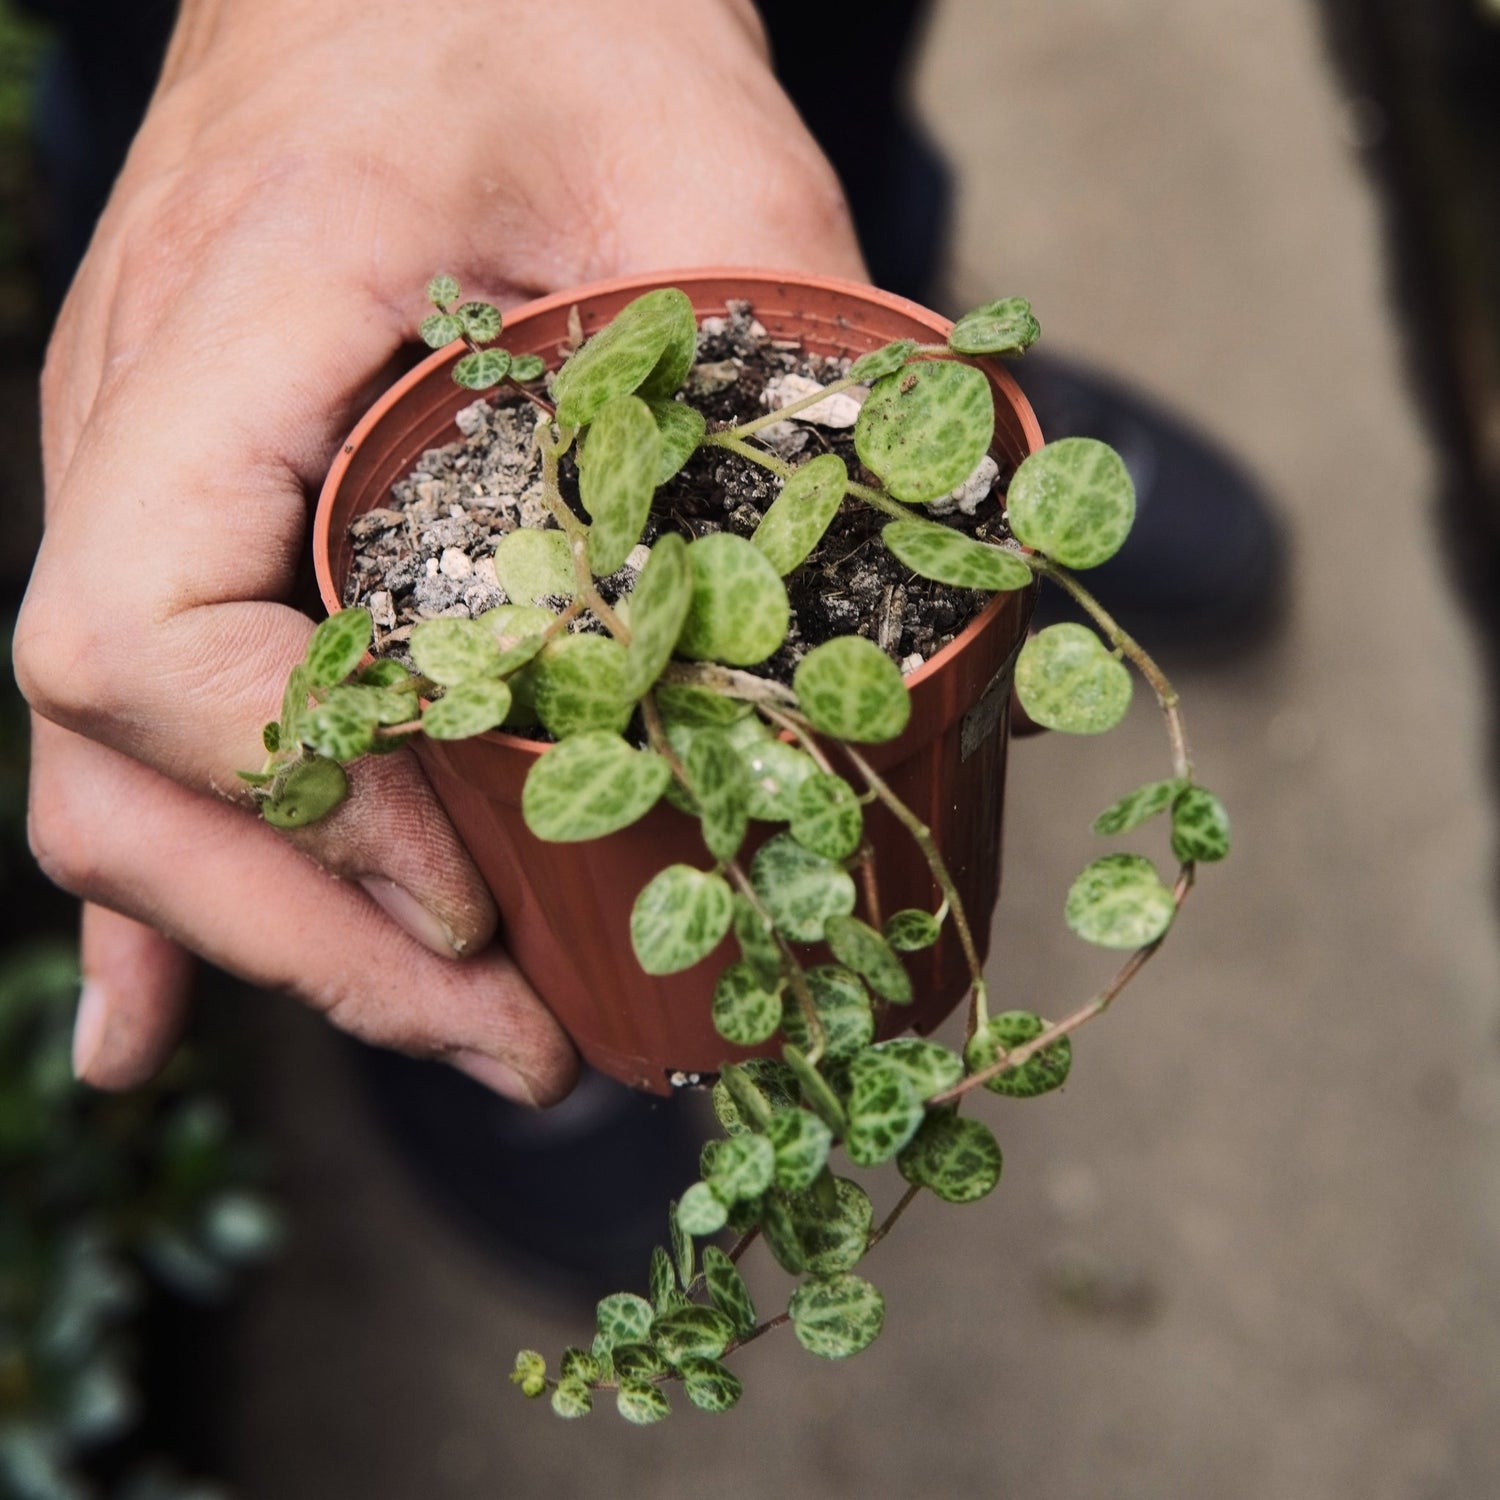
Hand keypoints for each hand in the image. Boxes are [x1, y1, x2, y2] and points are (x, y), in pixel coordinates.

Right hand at [14, 0, 865, 1099]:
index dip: (296, 793)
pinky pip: (138, 736)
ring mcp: (154, 481)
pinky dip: (163, 902)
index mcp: (227, 328)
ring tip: (457, 1033)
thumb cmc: (559, 16)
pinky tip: (154, 1032)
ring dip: (282, 940)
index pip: (141, 628)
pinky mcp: (207, 515)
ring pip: (127, 780)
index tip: (465, 877)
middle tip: (514, 1042)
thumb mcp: (712, 170)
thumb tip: (851, 624)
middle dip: (312, 933)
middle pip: (125, 764)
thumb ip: (781, 372)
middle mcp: (141, 426)